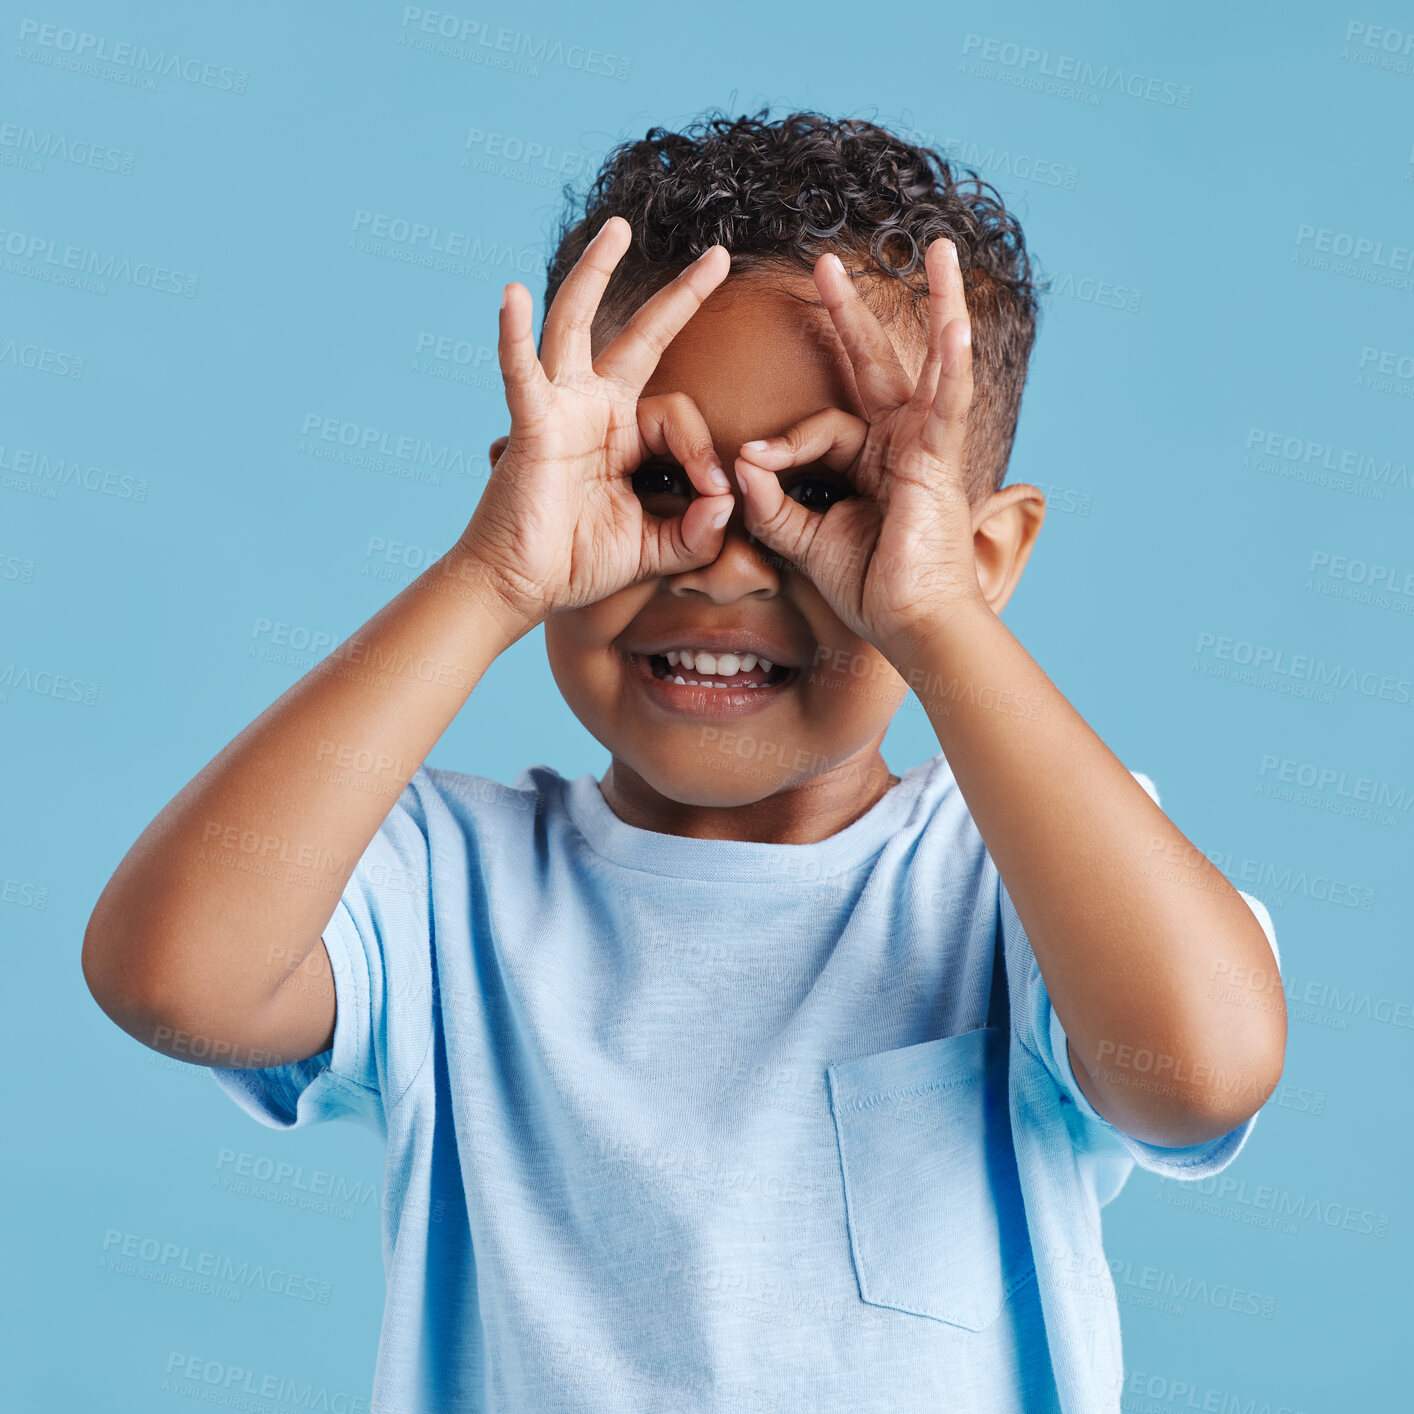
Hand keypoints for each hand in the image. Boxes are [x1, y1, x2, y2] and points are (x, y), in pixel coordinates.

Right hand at [457, 215, 736, 626]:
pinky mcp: (530, 425)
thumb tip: (729, 501)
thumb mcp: (655, 548)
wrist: (521, 587)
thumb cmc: (578, 562)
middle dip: (680, 297)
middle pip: (640, 337)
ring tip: (618, 229)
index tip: (714, 494)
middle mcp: (594, 409)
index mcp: (624, 434)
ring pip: (576, 326)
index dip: (703, 453)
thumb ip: (697, 530)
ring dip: (594, 275)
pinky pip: (520, 374)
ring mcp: (560, 409)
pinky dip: (513, 336)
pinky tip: (511, 295)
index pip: (680, 416)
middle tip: (719, 256)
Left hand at [730, 237, 983, 659]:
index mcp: (870, 460)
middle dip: (849, 313)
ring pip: (930, 364)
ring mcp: (925, 447)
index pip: (822, 426)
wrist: (908, 624)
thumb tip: (743, 463)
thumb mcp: (805, 538)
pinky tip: (957, 325)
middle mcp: (900, 443)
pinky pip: (949, 405)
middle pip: (873, 365)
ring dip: (937, 304)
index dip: (783, 444)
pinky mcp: (940, 462)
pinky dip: (954, 365)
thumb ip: (773, 502)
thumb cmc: (868, 586)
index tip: (752, 463)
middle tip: (826, 263)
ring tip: (938, 250)